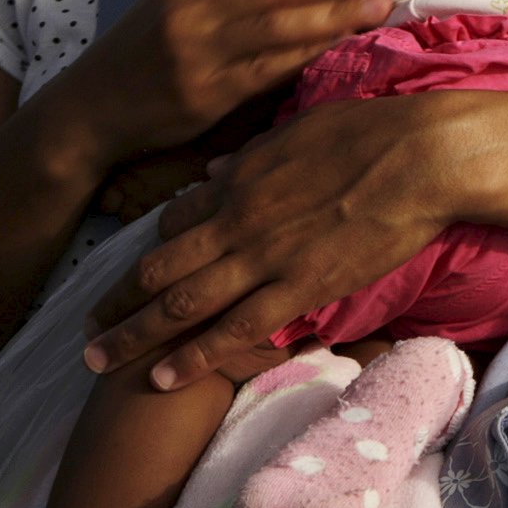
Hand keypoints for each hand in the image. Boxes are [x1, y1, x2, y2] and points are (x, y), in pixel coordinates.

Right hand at [48, 0, 395, 177]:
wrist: (87, 111)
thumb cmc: (144, 55)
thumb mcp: (175, 7)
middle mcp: (190, 10)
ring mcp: (196, 52)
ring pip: (278, 25)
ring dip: (334, 12)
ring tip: (380, 2)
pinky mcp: (204, 95)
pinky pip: (267, 71)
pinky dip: (309, 56)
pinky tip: (343, 46)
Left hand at [81, 91, 468, 390]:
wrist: (421, 155)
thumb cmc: (372, 131)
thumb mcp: (298, 128)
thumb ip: (250, 155)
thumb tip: (211, 172)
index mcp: (238, 179)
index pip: (174, 220)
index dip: (148, 249)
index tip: (133, 275)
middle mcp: (236, 221)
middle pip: (158, 268)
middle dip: (116, 302)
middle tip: (86, 331)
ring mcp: (264, 257)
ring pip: (180, 304)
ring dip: (133, 336)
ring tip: (98, 362)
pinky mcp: (300, 287)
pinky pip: (234, 330)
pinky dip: (193, 356)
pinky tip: (162, 379)